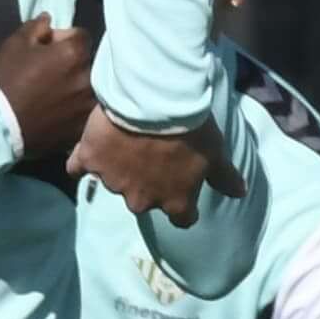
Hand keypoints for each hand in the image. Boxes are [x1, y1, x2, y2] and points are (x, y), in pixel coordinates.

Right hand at [0, 18, 97, 174]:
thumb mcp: (15, 44)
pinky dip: (73, 107)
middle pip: (86, 61)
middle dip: (71, 61)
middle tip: (49, 70)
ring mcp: (87, 104)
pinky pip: (82, 110)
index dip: (64, 38)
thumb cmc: (6, 79)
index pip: (81, 35)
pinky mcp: (82, 126)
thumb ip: (36, 27)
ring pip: (87, 87)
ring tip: (52, 93)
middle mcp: (87, 77)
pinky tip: (54, 111)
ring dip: (74, 85)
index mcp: (74, 53)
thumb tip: (48, 20)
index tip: (48, 47)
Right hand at [71, 110, 240, 220]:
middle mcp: (141, 200)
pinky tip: (88, 149)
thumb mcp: (215, 152)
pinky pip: (79, 167)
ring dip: (119, 166)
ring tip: (126, 139)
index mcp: (175, 201)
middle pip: (144, 199)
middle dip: (147, 182)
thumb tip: (240, 193)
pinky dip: (83, 161)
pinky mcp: (90, 160)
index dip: (184, 206)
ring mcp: (113, 182)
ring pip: (114, 181)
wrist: (153, 99)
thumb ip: (224, 176)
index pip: (182, 219)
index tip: (183, 190)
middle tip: (151, 155)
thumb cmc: (191, 127)